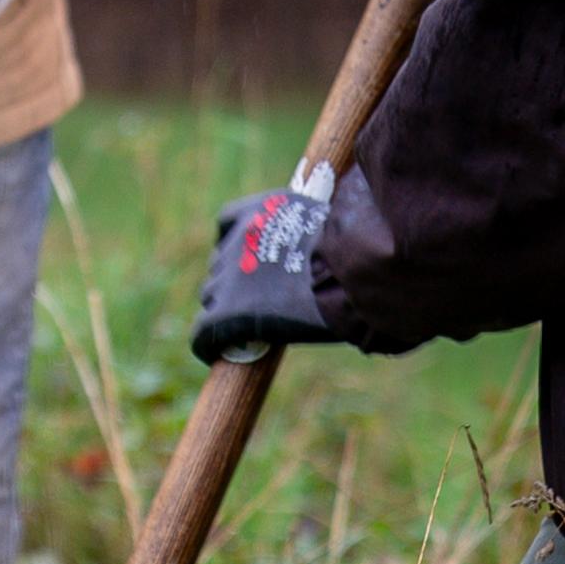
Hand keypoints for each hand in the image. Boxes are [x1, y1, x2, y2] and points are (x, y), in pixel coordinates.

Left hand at [188, 186, 345, 365]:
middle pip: (220, 264)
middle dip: (234, 282)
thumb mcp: (333, 226)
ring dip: (224, 310)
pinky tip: (215, 354)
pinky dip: (207, 343)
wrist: (355, 273)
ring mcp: (230, 276)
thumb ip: (317, 234)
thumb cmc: (361, 251)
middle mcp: (239, 238)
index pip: (228, 224)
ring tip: (245, 329)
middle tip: (256, 302)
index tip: (249, 266)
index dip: (237, 247)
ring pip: (212, 296)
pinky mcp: (227, 313)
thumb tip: (330, 245)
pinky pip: (204, 332)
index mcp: (261, 210)